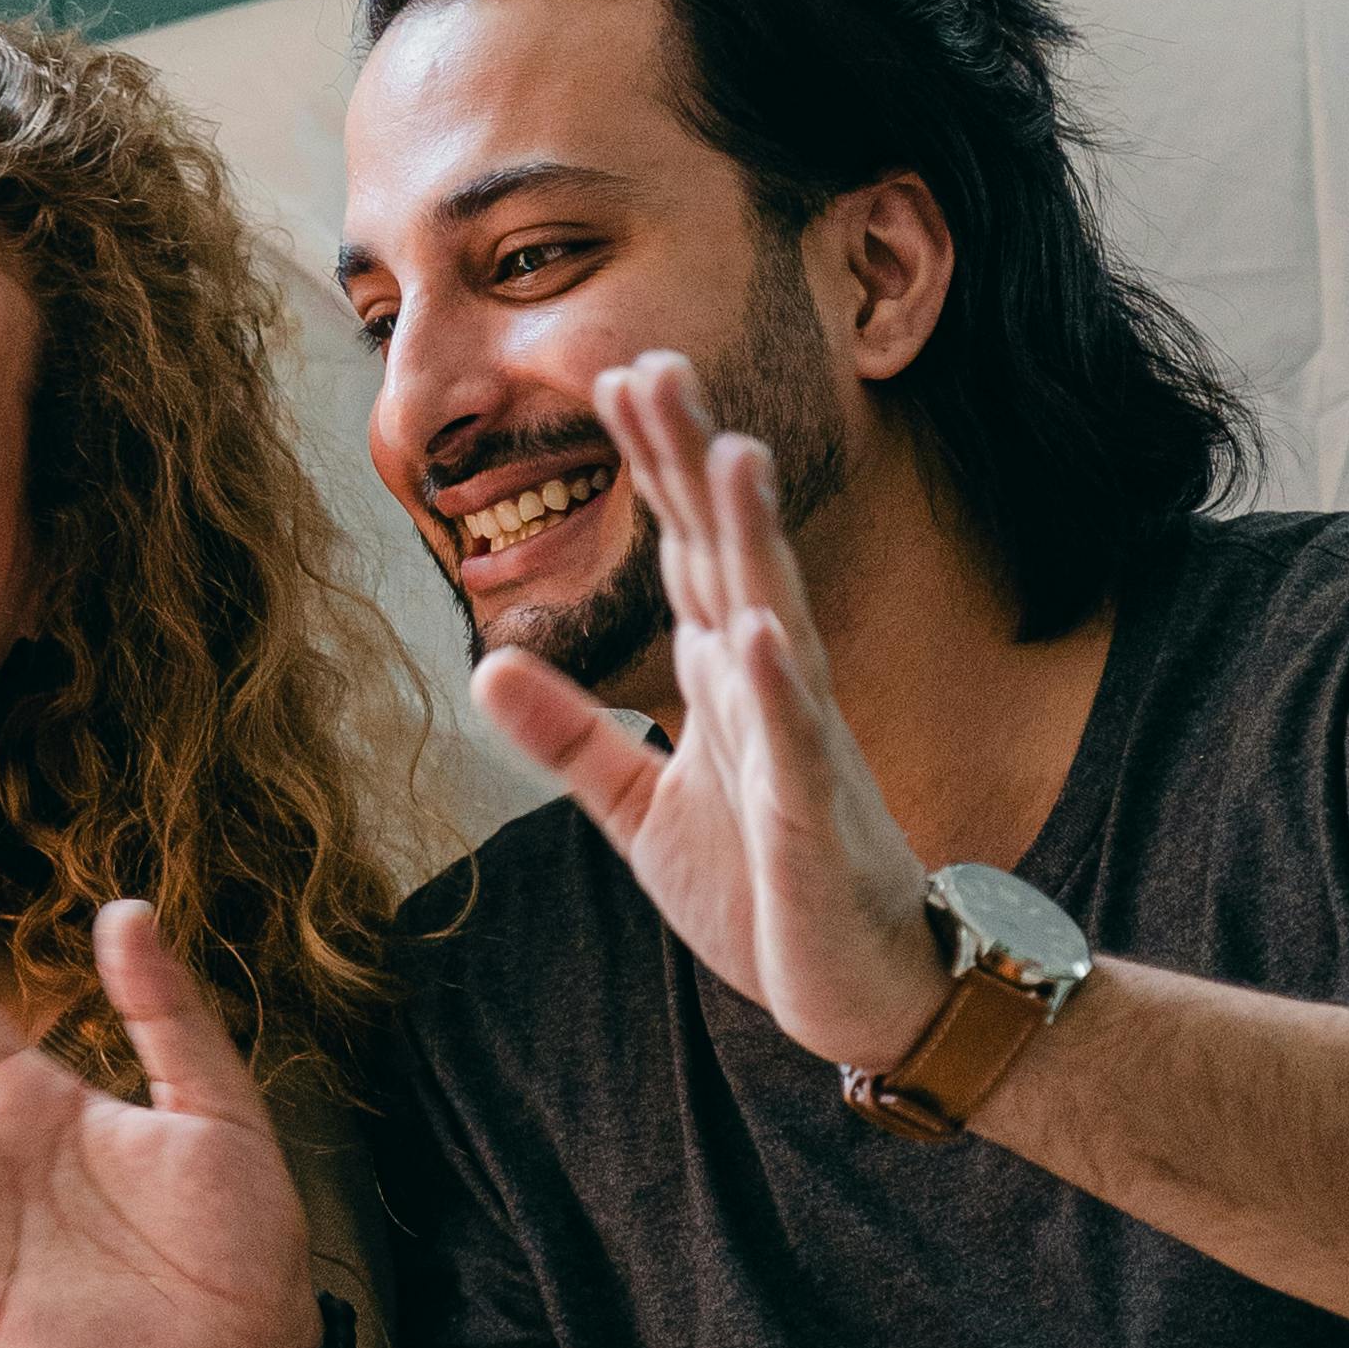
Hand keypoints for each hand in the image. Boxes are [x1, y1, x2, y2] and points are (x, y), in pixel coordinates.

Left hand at [472, 362, 949, 1070]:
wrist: (861, 987)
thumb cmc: (764, 889)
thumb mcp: (638, 810)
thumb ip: (569, 737)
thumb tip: (487, 663)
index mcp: (728, 679)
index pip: (685, 551)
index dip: (654, 467)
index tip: (620, 377)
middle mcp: (770, 690)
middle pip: (726, 555)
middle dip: (692, 463)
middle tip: (659, 361)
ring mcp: (799, 748)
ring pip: (774, 621)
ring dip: (754, 541)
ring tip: (732, 453)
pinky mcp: (815, 822)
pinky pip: (797, 748)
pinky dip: (779, 689)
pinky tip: (763, 632)